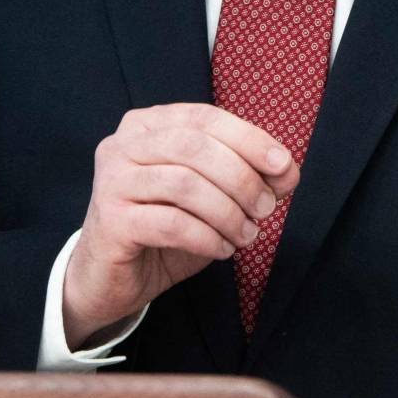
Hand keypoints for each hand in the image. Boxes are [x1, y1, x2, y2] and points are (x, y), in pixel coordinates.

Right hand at [61, 103, 299, 349]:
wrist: (113, 279)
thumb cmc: (167, 228)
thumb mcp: (213, 196)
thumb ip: (249, 175)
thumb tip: (288, 169)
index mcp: (149, 124)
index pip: (206, 118)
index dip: (249, 138)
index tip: (284, 166)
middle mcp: (123, 144)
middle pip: (195, 147)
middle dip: (241, 177)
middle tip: (265, 208)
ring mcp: (111, 181)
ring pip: (184, 184)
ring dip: (228, 212)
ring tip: (246, 235)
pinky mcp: (109, 221)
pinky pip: (170, 223)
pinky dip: (207, 237)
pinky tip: (222, 249)